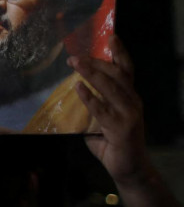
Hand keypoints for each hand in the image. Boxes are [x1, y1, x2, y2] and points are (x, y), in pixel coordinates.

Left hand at [69, 35, 150, 185]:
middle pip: (118, 75)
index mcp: (129, 98)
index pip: (126, 71)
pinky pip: (102, 110)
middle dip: (97, 62)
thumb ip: (92, 107)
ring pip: (111, 89)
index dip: (120, 53)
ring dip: (92, 74)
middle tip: (75, 55)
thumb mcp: (102, 121)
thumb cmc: (113, 145)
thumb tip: (74, 92)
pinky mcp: (121, 129)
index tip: (111, 37)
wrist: (129, 170)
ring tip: (75, 64)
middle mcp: (133, 103)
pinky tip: (78, 88)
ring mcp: (129, 115)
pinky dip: (90, 98)